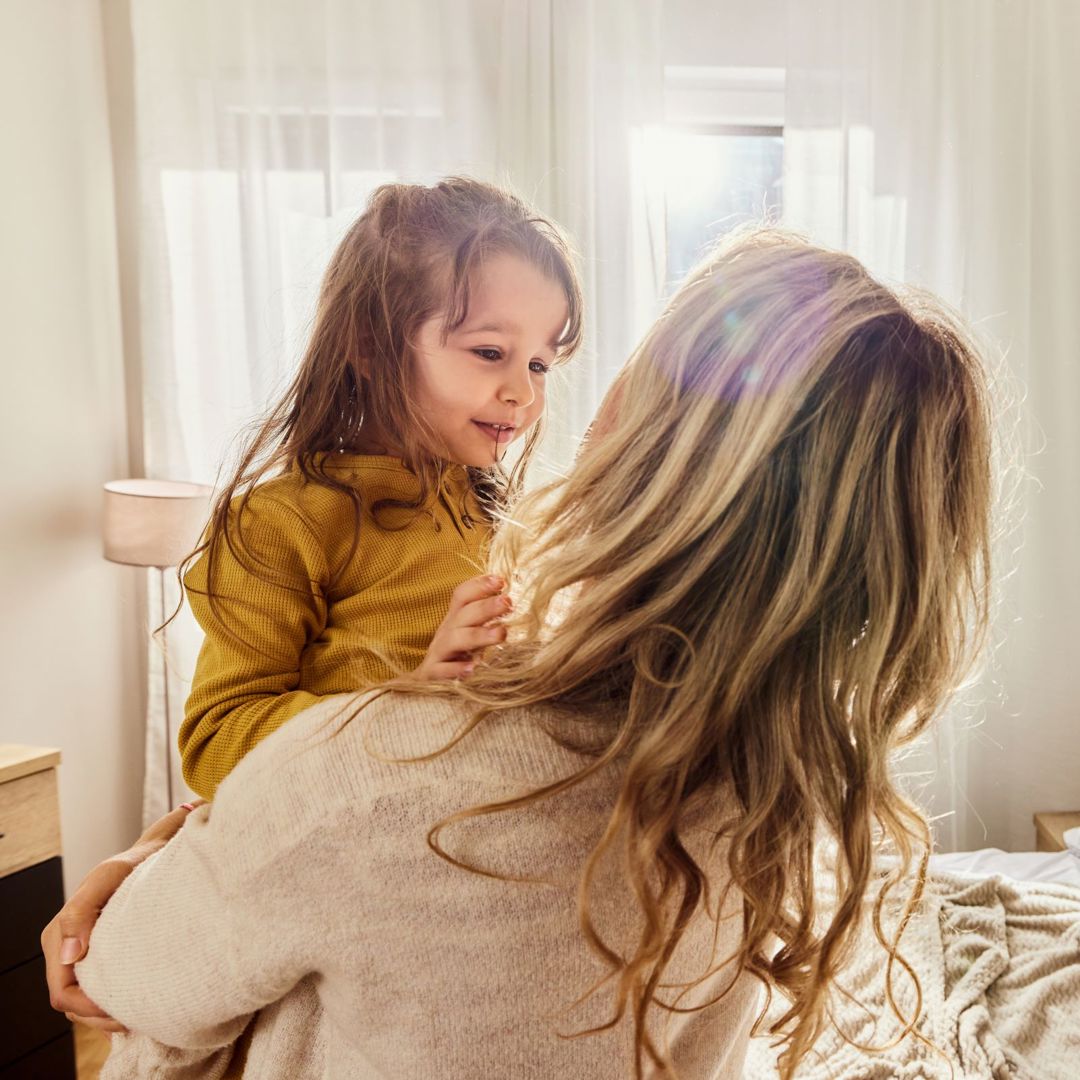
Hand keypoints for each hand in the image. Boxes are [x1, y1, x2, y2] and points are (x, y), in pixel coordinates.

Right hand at [41, 800, 205, 1029]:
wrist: (151, 855)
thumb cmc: (132, 864)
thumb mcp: (109, 877)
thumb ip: (82, 911)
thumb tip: (71, 955)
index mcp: (58, 936)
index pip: (62, 991)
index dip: (87, 1007)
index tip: (119, 1009)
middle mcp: (65, 949)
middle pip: (72, 1003)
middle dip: (98, 1016)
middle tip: (133, 1019)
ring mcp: (80, 955)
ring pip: (84, 1003)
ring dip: (105, 1014)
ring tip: (137, 1016)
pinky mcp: (99, 956)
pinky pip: (97, 991)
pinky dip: (112, 1005)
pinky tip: (135, 1009)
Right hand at [412, 574, 510, 680]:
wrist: (428, 683)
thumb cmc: (459, 655)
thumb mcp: (472, 634)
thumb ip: (489, 620)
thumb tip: (516, 604)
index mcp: (456, 619)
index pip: (463, 595)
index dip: (479, 585)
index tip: (501, 581)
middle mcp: (446, 632)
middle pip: (463, 615)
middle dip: (486, 607)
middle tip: (508, 602)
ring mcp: (438, 653)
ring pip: (455, 640)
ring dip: (478, 635)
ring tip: (501, 633)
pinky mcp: (432, 675)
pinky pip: (442, 671)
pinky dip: (455, 669)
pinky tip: (472, 669)